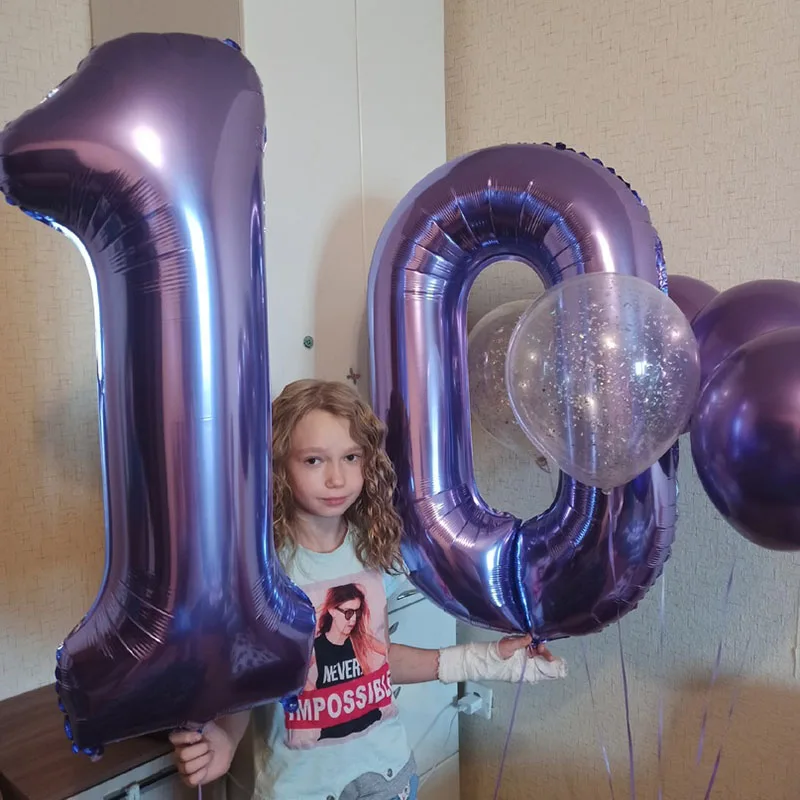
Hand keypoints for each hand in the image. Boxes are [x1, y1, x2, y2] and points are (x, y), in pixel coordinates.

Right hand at [169, 722, 234, 786]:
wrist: (225, 746)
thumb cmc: (214, 735)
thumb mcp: (206, 725)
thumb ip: (196, 724)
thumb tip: (190, 725)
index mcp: (180, 739)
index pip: (173, 738)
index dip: (186, 737)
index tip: (199, 736)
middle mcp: (178, 753)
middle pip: (183, 755)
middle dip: (201, 749)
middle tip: (208, 746)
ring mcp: (183, 767)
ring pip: (187, 767)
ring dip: (204, 760)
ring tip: (210, 755)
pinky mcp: (190, 779)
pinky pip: (191, 780)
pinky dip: (201, 773)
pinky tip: (206, 768)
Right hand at [438, 638, 566, 684]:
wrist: (476, 661)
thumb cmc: (489, 657)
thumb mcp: (506, 647)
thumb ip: (519, 642)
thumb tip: (531, 636)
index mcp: (527, 671)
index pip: (550, 670)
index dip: (553, 660)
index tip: (547, 649)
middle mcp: (528, 672)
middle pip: (546, 664)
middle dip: (544, 652)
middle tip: (536, 643)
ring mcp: (523, 668)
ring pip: (539, 660)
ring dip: (537, 650)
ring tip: (530, 642)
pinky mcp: (518, 663)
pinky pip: (530, 658)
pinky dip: (530, 650)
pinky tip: (525, 644)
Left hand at [497, 634, 555, 661]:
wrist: (492, 660)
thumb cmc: (498, 649)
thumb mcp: (509, 644)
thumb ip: (520, 641)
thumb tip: (530, 637)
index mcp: (522, 642)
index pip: (534, 642)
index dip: (539, 644)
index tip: (541, 648)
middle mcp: (525, 648)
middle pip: (538, 650)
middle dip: (545, 653)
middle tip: (549, 657)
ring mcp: (526, 657)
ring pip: (539, 657)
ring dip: (545, 659)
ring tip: (550, 661)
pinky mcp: (525, 665)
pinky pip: (535, 664)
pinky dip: (541, 665)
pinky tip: (546, 667)